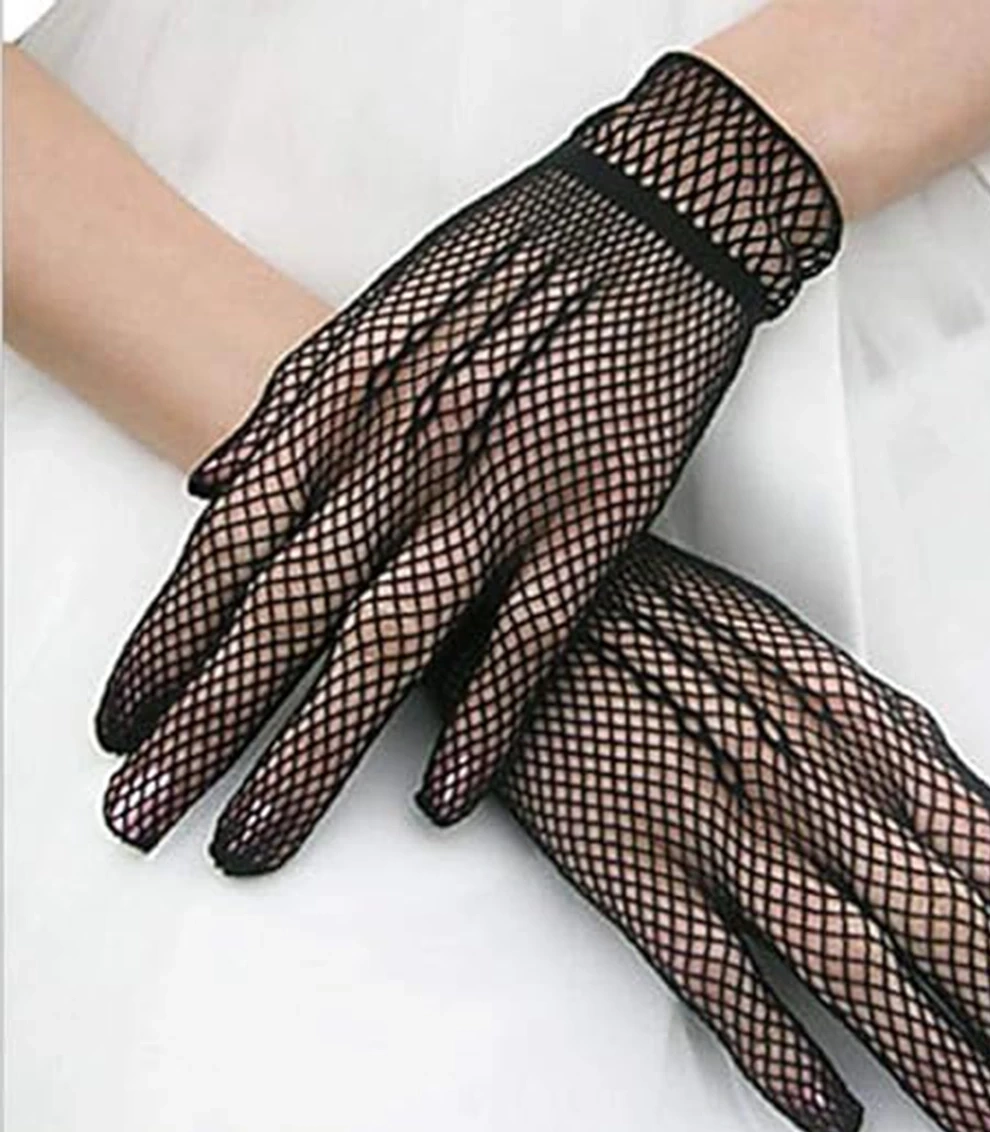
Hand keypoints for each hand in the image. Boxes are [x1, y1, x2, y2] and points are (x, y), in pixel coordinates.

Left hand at [97, 52, 840, 850]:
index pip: (227, 549)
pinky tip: (439, 803)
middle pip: (282, 617)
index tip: (118, 726)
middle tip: (139, 821)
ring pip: (388, 645)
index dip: (166, 644)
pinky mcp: (600, 517)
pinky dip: (485, 723)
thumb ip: (285, 410)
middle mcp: (404, 457)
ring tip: (251, 843)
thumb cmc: (510, 265)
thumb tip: (201, 489)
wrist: (656, 216)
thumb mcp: (374, 313)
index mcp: (342, 405)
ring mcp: (503, 491)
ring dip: (312, 753)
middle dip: (203, 727)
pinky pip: (530, 639)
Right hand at [423, 536, 989, 1131]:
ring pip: (854, 966)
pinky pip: (716, 975)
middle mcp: (809, 784)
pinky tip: (830, 1114)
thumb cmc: (682, 627)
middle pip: (948, 930)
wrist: (540, 602)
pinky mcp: (630, 863)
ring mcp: (720, 825)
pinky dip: (778, 1053)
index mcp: (860, 732)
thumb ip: (914, 746)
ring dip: (942, 1067)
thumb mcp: (817, 662)